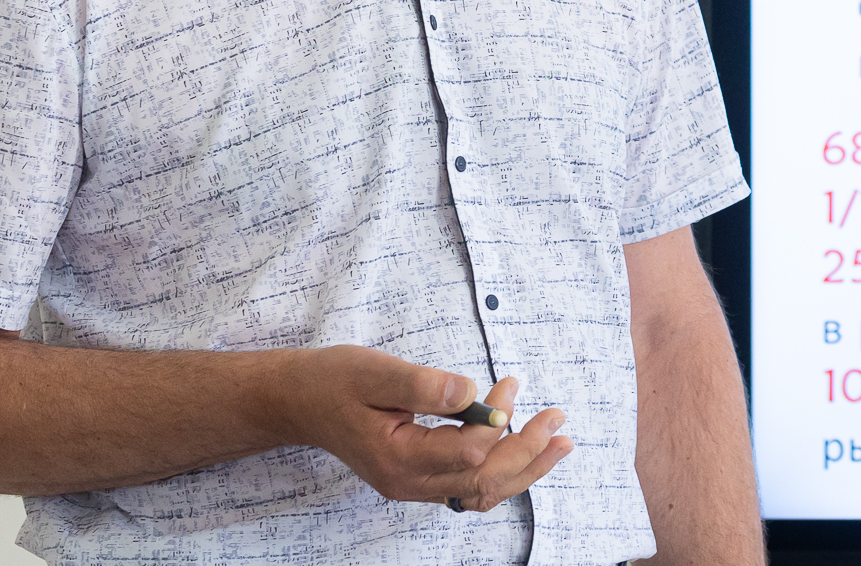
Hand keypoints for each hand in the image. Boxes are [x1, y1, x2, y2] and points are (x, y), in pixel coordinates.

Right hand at [279, 347, 573, 511]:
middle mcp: (407, 482)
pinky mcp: (418, 477)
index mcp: (397, 458)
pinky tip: (525, 453)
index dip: (497, 421)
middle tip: (558, 420)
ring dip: (523, 468)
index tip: (510, 384)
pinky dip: (500, 472)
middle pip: (481, 480)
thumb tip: (472, 393)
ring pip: (479, 490)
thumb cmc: (335, 381)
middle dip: (527, 451)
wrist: (301, 401)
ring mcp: (413, 485)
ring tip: (559, 443)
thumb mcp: (375, 371)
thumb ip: (424, 384)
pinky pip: (467, 487)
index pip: (466, 452)